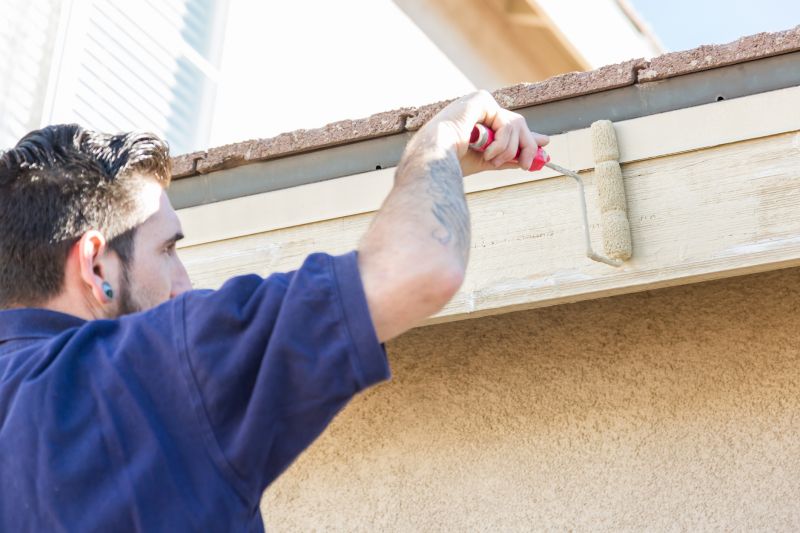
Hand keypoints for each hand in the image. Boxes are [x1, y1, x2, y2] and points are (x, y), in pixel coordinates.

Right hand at [417, 90, 548, 175]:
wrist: (435, 158)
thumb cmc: (453, 161)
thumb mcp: (488, 160)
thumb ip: (510, 155)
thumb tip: (535, 154)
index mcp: (478, 122)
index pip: (510, 126)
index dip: (528, 137)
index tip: (545, 145)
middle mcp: (480, 109)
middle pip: (518, 124)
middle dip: (526, 146)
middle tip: (527, 165)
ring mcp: (480, 103)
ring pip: (515, 125)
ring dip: (509, 150)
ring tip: (492, 161)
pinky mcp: (481, 99)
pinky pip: (506, 123)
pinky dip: (502, 143)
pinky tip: (487, 152)